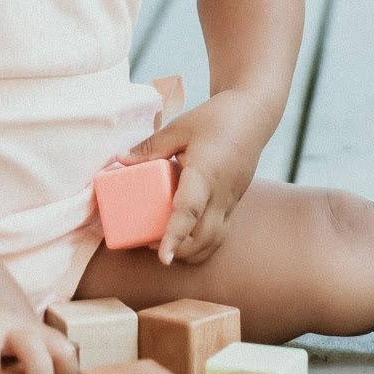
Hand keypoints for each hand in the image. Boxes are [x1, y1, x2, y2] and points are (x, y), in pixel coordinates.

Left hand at [114, 89, 272, 265]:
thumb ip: (151, 146)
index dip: (174, 236)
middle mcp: (221, 193)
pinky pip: (221, 233)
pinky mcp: (234, 203)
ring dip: (191, 251)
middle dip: (178, 251)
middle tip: (148, 244)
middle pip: (203, 238)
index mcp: (206, 173)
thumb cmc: (215, 118)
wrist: (253, 115)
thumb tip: (119, 160)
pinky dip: (202, 243)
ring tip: (164, 244)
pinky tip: (185, 237)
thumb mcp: (180, 128)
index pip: (190, 211)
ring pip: (215, 241)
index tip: (163, 257)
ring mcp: (231, 201)